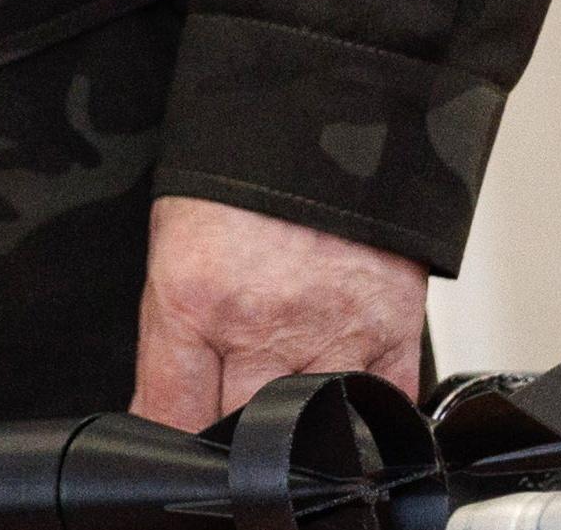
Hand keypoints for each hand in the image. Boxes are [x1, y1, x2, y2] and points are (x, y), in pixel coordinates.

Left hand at [130, 196, 423, 428]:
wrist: (321, 116)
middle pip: (243, 431)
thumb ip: (175, 326)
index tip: (169, 446)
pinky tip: (346, 407)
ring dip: (300, 432)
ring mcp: (334, 334)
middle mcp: (263, 324)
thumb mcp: (175, 242)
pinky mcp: (394, 334)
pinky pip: (384, 410)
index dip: (166, 438)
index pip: (169, 410)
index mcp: (194, 297)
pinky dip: (366, 420)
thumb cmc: (239, 175)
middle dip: (230, 437)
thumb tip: (167, 400)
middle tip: (228, 420)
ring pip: (315, 431)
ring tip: (287, 407)